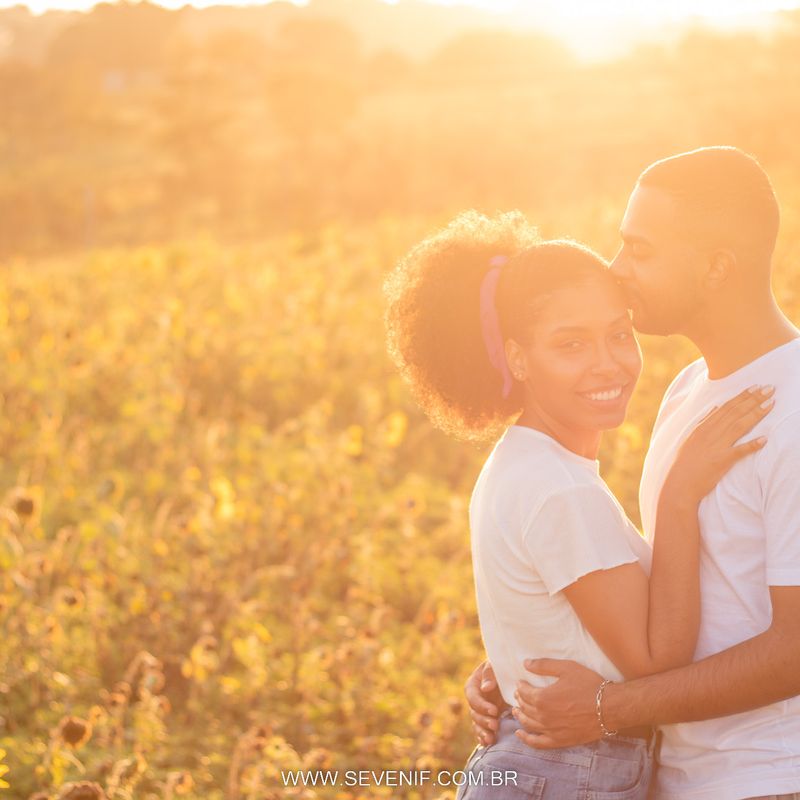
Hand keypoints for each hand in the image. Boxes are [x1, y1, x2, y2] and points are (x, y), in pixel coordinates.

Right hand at [464, 660, 504, 744]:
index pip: (473, 698)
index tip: (494, 710)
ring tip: (491, 739)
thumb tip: (485, 688)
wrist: (507, 674)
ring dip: (483, 732)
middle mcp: (474, 700)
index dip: (482, 706)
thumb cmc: (499, 666)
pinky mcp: (487, 718)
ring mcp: (480, 710)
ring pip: (477, 724)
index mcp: (472, 686)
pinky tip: (487, 743)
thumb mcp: (494, 666)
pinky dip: (483, 737)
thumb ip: (489, 674)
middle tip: (495, 724)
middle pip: (474, 713)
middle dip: (483, 721)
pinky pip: (481, 730)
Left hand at [512, 658, 603, 748]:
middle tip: (519, 694)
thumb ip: (544, 665)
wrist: (609, 708)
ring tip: (516, 710)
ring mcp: (551, 730)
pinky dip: (526, 739)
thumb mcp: (566, 668)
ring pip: (528, 723)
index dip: (521, 686)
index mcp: (542, 698)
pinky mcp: (560, 741)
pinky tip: (520, 734)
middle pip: (525, 707)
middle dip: (520, 699)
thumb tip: (525, 663)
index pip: (524, 692)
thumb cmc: (589, 685)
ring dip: (520, 716)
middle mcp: (543, 716)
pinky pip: (538, 743)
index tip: (521, 682)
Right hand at [664, 385, 773, 503]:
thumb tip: (715, 408)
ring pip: (740, 426)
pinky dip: (752, 445)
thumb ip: (704, 422)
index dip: (743, 396)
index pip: (727, 407)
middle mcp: (711, 433)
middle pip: (736, 412)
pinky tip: (764, 439)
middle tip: (769, 388)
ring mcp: (717, 446)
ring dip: (756, 414)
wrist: (680, 484)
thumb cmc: (686, 462)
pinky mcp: (722, 461)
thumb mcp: (691, 438)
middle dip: (754, 399)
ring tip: (771, 404)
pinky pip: (740, 451)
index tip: (756, 387)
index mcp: (704, 427)